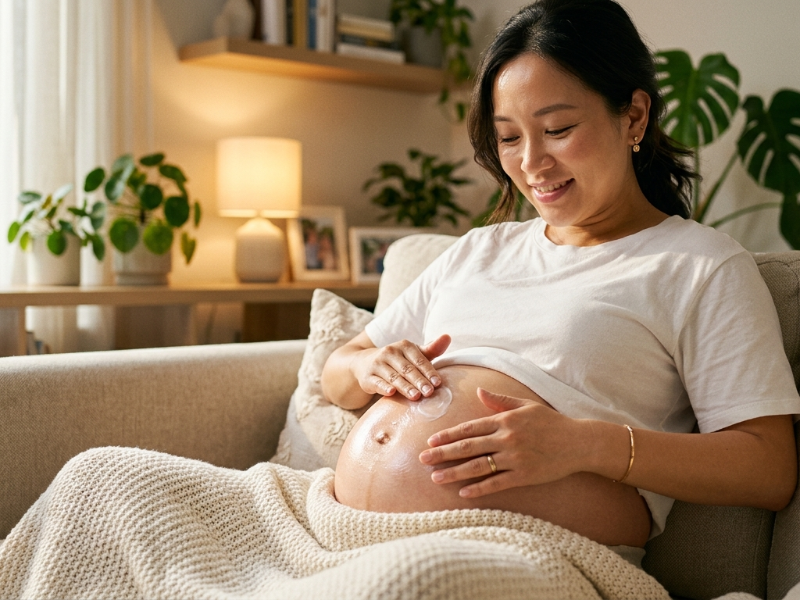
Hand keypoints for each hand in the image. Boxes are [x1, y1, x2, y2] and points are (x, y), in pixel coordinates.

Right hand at [350, 334, 450, 400]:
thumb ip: (431, 349)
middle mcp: (389, 352)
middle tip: (429, 392)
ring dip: (405, 387)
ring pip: (393, 377)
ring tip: (416, 397)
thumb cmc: (398, 360)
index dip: (429, 371)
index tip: (438, 383)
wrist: (365, 363)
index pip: (419, 359)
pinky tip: (391, 393)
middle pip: (407, 369)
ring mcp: (377, 364)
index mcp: (404, 346)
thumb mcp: (413, 354)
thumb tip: (448, 337)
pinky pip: (377, 382)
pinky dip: (383, 387)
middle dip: (419, 381)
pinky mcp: (367, 377)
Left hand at [418, 388, 585, 497]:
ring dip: (455, 473)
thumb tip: (479, 390)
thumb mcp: (526, 405)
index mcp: (505, 420)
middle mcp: (507, 438)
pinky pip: (497, 483)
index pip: (469, 428)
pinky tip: (463, 492)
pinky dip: (479, 488)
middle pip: (468, 447)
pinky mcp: (525, 475)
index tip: (431, 441)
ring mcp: (515, 457)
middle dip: (443, 454)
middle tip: (422, 460)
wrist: (579, 442)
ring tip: (436, 478)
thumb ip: (500, 400)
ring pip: (478, 466)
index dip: (448, 435)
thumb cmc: (552, 422)